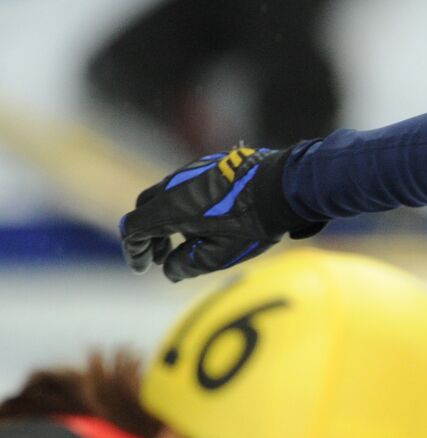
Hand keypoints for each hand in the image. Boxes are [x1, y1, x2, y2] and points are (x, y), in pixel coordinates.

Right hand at [119, 145, 322, 281]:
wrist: (282, 187)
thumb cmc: (252, 224)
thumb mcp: (219, 255)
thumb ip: (188, 264)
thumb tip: (169, 270)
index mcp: (170, 208)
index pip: (133, 228)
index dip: (134, 251)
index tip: (143, 268)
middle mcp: (174, 184)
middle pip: (145, 209)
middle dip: (148, 236)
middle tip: (161, 257)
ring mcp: (190, 171)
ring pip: (165, 196)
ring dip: (165, 221)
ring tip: (183, 243)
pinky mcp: (207, 165)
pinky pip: (184, 187)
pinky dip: (182, 207)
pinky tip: (204, 223)